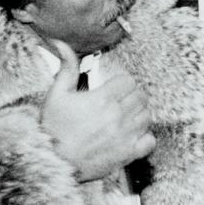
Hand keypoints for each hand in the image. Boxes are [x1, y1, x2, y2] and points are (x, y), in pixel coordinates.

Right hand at [40, 39, 155, 181]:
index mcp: (103, 99)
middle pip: (140, 97)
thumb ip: (66, 68)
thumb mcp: (57, 94)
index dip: (122, 83)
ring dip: (138, 114)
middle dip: (131, 96)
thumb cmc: (53, 127)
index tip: (114, 88)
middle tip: (120, 101)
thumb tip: (62, 44)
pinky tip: (133, 135)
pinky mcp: (128, 153)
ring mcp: (125, 136)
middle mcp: (118, 116)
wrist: (53, 160)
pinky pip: (150, 141)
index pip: (129, 81)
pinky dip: (145, 137)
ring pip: (146, 116)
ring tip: (125, 117)